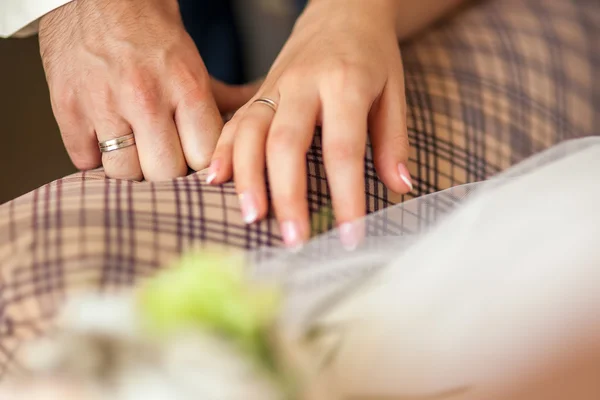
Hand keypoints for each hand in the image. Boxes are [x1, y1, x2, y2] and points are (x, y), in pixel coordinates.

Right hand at [38, 0, 252, 180]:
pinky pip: (85, 161)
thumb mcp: (192, 62)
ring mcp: (102, 104)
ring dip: (130, 166)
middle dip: (167, 170)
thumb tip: (252, 113)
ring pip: (123, 173)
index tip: (194, 160)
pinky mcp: (67, 109)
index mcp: (186, 87)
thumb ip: (219, 97)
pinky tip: (104, 136)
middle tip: (164, 156)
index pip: (204, 158)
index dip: (201, 165)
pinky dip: (95, 155)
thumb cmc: (148, 28)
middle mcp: (145, 98)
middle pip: (165, 173)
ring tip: (133, 147)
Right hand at [207, 0, 411, 248]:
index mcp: (345, 83)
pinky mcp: (258, 92)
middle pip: (287, 144)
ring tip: (251, 218)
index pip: (343, 149)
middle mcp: (303, 84)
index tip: (351, 236)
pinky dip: (221, 151)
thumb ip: (394, 140)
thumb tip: (399, 188)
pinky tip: (215, 181)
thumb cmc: (372, 56)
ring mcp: (275, 87)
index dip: (347, 196)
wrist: (341, 13)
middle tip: (294, 239)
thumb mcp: (394, 91)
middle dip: (288, 195)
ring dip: (248, 178)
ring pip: (251, 133)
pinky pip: (233, 122)